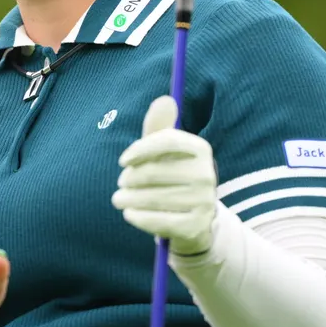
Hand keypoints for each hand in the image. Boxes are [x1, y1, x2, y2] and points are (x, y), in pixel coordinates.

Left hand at [112, 95, 217, 254]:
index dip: (140, 149)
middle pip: (155, 172)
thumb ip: (159, 127)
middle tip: (120, 183)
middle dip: (130, 178)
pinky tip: (129, 213)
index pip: (166, 141)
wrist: (195, 221)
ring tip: (118, 199)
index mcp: (201, 149)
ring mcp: (204, 202)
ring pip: (152, 198)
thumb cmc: (173, 177)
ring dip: (128, 199)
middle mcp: (207, 174)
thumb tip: (164, 100)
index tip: (122, 161)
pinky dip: (138, 217)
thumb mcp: (166, 152)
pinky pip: (157, 221)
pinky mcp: (195, 226)